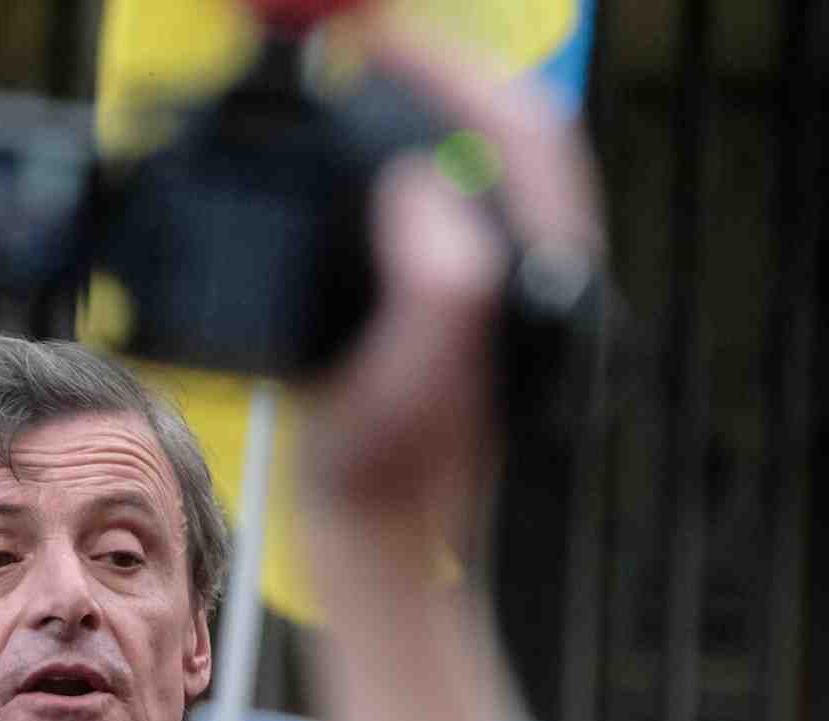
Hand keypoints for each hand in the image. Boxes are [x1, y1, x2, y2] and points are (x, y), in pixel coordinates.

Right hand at [301, 21, 603, 577]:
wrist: (367, 550)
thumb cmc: (387, 485)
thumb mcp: (406, 391)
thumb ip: (435, 291)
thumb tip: (417, 185)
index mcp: (524, 283)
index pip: (519, 138)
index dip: (455, 76)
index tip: (383, 48)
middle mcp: (508, 277)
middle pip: (487, 139)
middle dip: (427, 82)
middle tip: (356, 56)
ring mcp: (465, 293)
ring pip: (444, 171)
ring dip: (396, 123)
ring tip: (338, 94)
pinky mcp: (416, 308)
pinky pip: (399, 214)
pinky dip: (362, 178)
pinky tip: (317, 177)